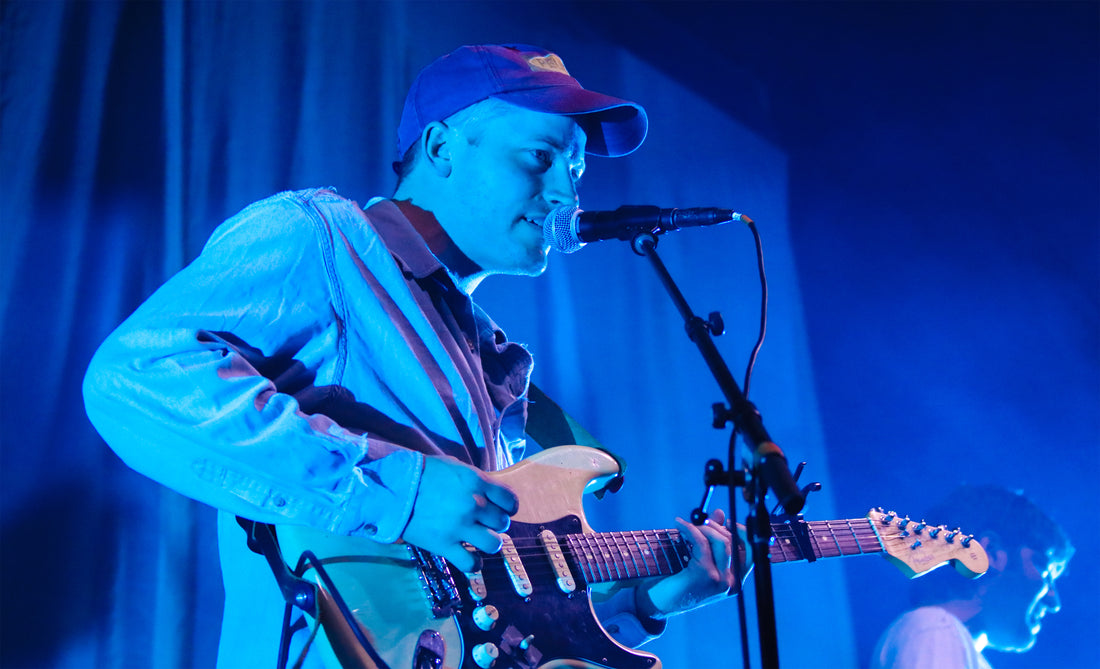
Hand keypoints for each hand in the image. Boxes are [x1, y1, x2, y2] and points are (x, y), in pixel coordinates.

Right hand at [400, 455, 518, 571]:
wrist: (395, 488)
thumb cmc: (424, 473)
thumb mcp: (455, 467)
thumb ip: (475, 481)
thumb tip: (489, 491)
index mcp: (478, 483)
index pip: (510, 500)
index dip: (509, 507)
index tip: (503, 510)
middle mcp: (474, 506)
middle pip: (502, 523)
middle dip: (496, 524)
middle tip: (485, 523)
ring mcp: (460, 527)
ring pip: (493, 544)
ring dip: (489, 543)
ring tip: (480, 540)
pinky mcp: (444, 545)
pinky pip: (470, 563)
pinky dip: (474, 564)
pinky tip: (471, 559)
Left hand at [636, 508, 742, 618]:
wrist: (659, 602)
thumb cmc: (678, 582)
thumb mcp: (700, 559)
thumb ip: (713, 538)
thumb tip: (720, 513)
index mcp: (735, 582)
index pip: (752, 554)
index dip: (743, 534)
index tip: (728, 522)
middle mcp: (732, 583)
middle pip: (733, 543)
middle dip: (716, 526)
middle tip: (701, 521)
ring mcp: (720, 580)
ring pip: (721, 541)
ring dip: (704, 527)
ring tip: (688, 526)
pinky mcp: (705, 574)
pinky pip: (701, 542)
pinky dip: (690, 529)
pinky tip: (680, 525)